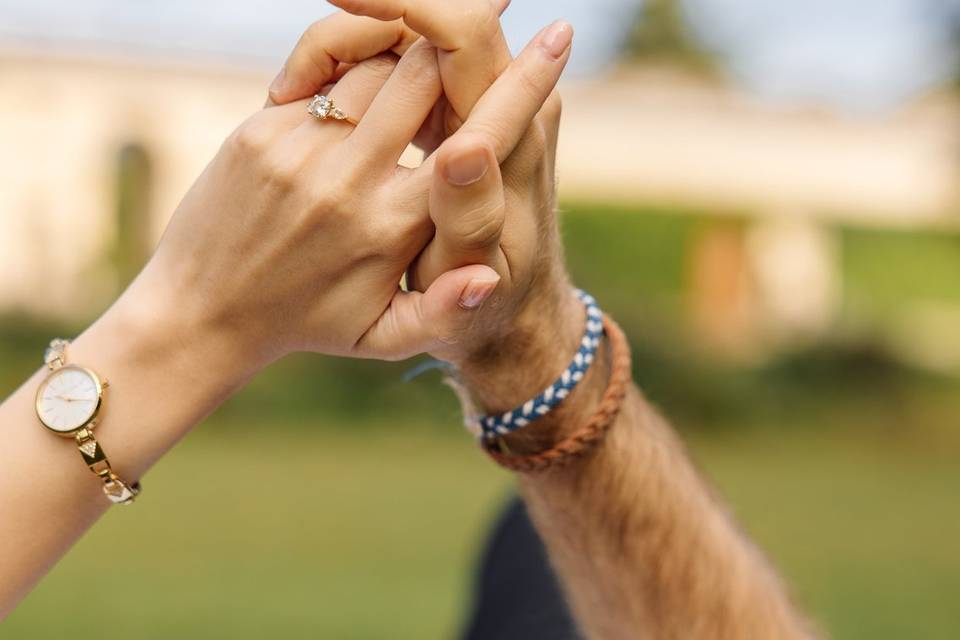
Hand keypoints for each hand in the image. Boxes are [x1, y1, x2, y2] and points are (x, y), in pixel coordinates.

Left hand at [125, 39, 499, 371]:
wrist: (202, 312)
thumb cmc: (307, 322)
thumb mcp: (381, 337)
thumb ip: (442, 310)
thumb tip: (489, 277)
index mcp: (393, 228)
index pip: (474, 142)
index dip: (520, 86)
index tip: (556, 40)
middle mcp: (350, 180)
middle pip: (423, 73)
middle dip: (460, 38)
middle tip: (490, 4)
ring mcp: (300, 149)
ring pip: (372, 62)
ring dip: (405, 46)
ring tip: (430, 38)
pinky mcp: (261, 129)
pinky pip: (322, 73)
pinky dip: (351, 62)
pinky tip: (367, 67)